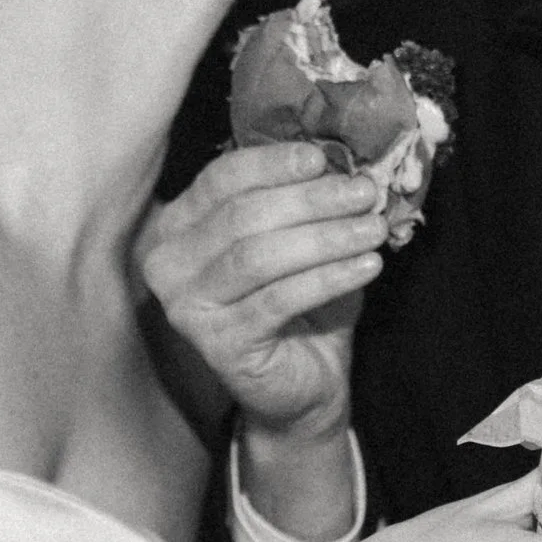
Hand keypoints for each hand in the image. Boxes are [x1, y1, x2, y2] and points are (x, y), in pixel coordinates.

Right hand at [140, 143, 388, 442]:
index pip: (221, 178)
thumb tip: (342, 161)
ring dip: (325, 237)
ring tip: (373, 230)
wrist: (302, 384)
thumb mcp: (300, 238)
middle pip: (242, 215)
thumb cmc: (300, 304)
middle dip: (311, 200)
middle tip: (365, 193)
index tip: (322, 158)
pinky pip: (278, 299)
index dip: (273, 164)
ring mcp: (187, 307)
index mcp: (180, 224)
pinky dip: (329, 278)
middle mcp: (168, 263)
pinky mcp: (217, 344)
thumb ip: (306, 199)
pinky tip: (367, 267)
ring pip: (258, 256)